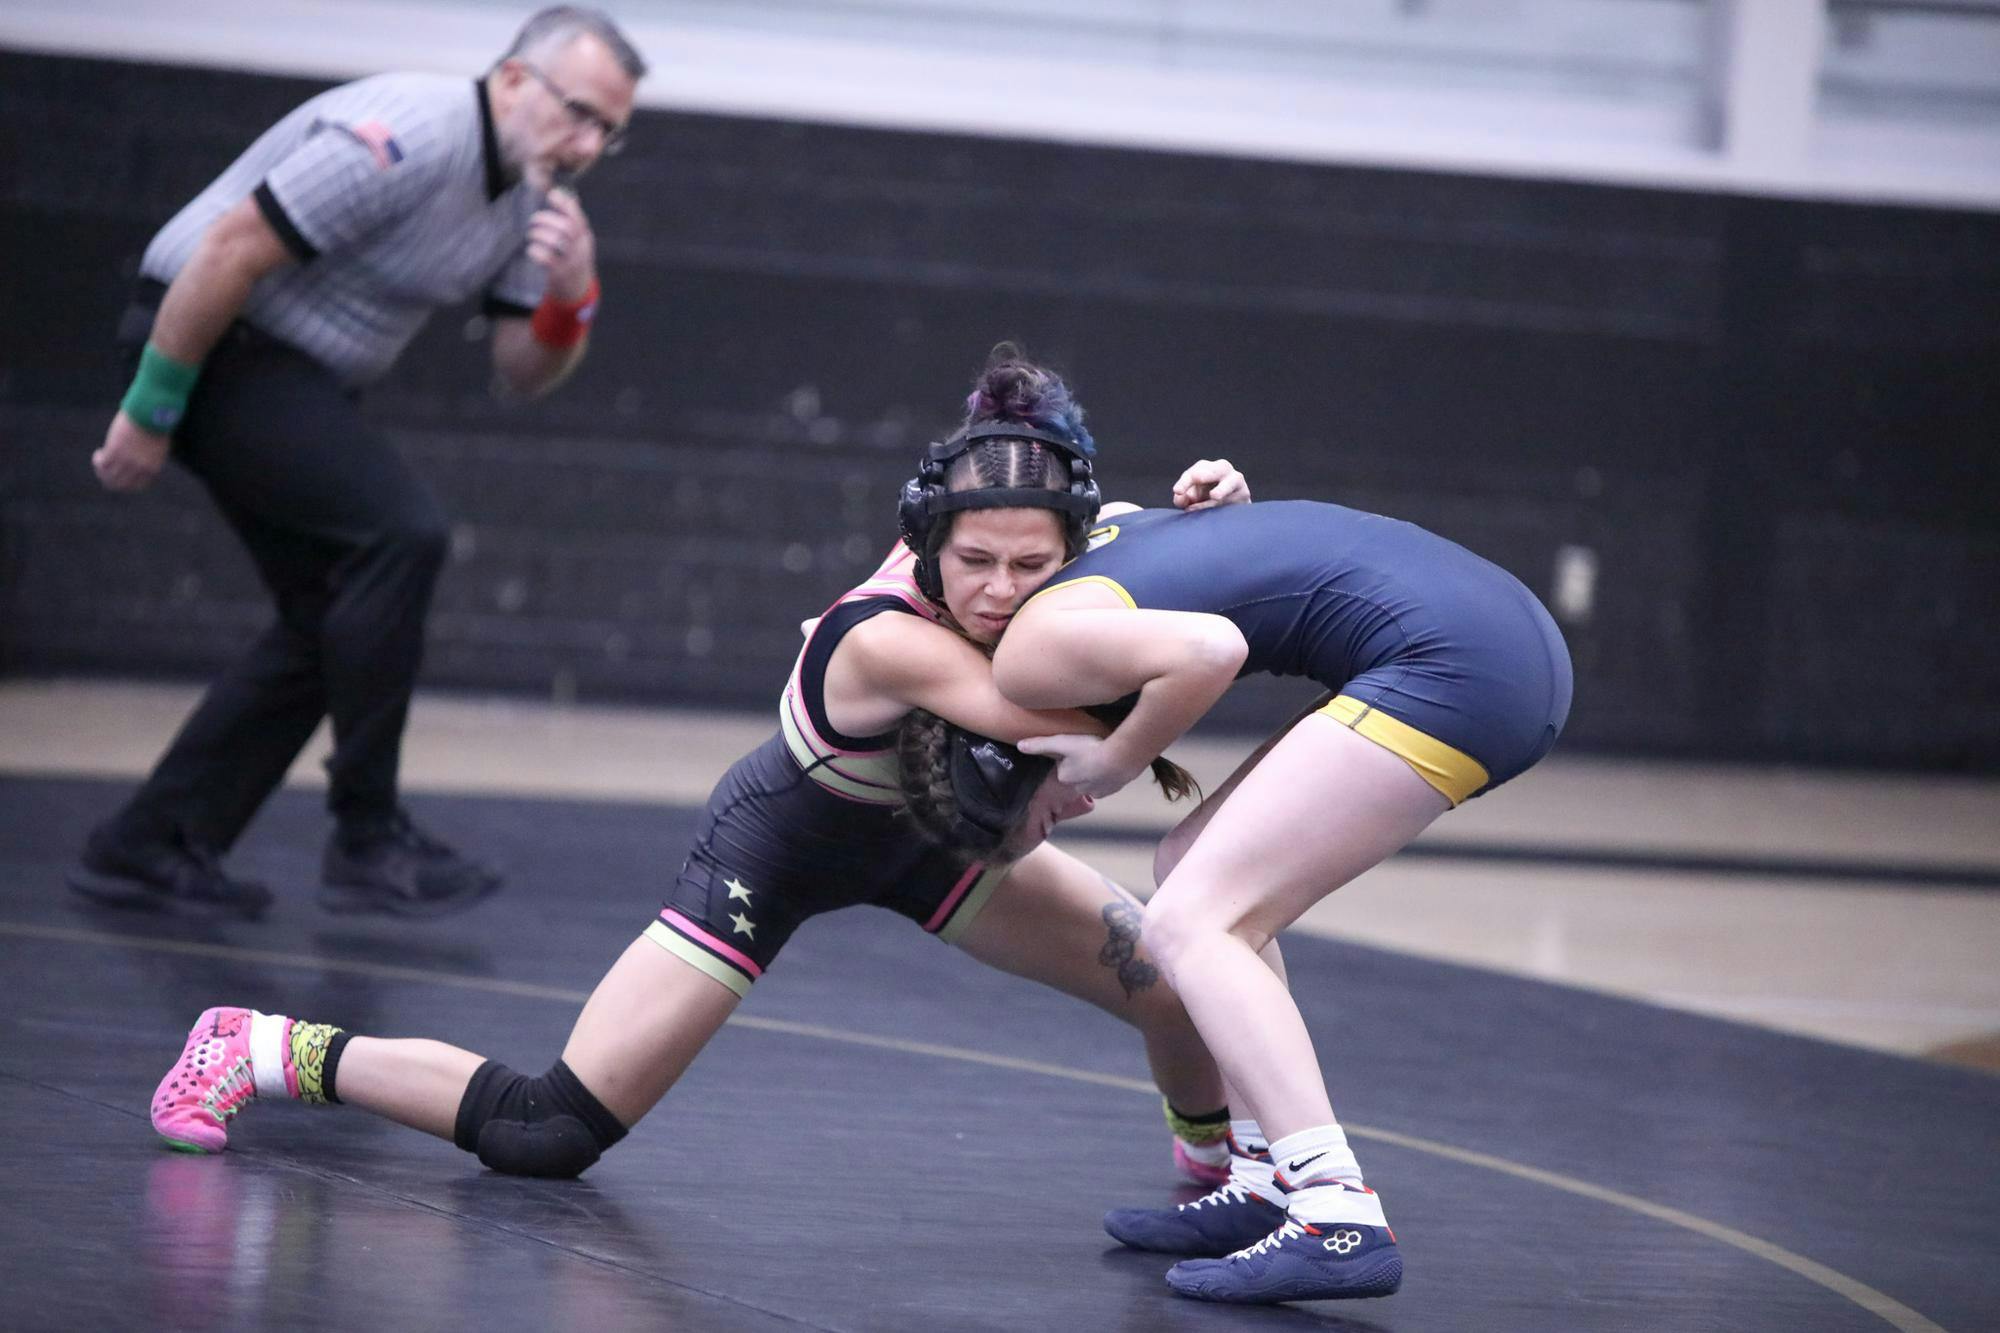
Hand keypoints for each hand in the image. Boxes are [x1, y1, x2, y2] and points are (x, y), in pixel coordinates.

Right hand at [93, 413, 171, 491]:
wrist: (149, 413)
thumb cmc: (155, 424)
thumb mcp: (157, 446)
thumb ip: (150, 457)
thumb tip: (140, 460)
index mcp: (152, 468)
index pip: (138, 486)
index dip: (128, 484)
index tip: (122, 477)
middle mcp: (139, 468)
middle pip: (121, 484)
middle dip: (111, 480)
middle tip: (105, 472)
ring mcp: (126, 461)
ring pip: (108, 475)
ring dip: (102, 470)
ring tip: (100, 461)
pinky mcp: (114, 451)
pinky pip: (102, 463)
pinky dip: (98, 461)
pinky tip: (98, 453)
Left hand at [526, 187, 596, 300]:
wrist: (577, 290)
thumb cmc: (574, 260)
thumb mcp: (579, 241)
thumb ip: (573, 221)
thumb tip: (566, 196)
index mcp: (585, 238)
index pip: (577, 217)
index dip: (564, 204)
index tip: (551, 196)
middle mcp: (580, 249)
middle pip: (566, 227)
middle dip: (546, 219)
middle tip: (534, 220)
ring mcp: (571, 262)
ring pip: (555, 241)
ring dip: (539, 234)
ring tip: (532, 234)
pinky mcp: (559, 274)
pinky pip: (546, 258)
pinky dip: (535, 251)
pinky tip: (532, 250)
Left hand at [1016, 733, 1147, 799]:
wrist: (1121, 758)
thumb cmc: (1089, 749)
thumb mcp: (1061, 742)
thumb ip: (1040, 744)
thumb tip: (1019, 746)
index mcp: (1065, 777)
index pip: (1063, 768)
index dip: (1068, 757)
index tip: (1074, 748)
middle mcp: (1079, 789)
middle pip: (1077, 776)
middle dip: (1081, 767)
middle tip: (1088, 751)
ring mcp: (1098, 791)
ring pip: (1092, 781)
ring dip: (1095, 772)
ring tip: (1102, 757)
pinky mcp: (1114, 789)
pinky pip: (1107, 783)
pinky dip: (1109, 776)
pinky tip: (1112, 764)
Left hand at [1172, 458, 1249, 509]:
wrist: (1228, 510)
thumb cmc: (1205, 500)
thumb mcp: (1191, 499)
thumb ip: (1183, 498)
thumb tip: (1180, 499)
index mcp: (1207, 468)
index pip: (1195, 472)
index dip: (1185, 481)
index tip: (1177, 491)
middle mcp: (1223, 471)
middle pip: (1219, 468)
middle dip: (1208, 473)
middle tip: (1198, 478)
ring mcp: (1236, 481)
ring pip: (1231, 482)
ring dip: (1223, 488)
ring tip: (1215, 496)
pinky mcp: (1245, 495)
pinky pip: (1237, 499)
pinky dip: (1228, 505)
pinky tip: (1219, 512)